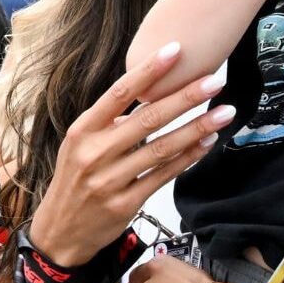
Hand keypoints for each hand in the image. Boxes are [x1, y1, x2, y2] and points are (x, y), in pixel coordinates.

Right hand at [30, 42, 232, 265]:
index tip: (175, 50)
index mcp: (82, 130)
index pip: (118, 93)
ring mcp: (110, 180)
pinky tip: (207, 144)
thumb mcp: (79, 146)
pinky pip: (163, 176)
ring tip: (224, 113)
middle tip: (215, 80)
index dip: (148, 71)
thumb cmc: (74, 182)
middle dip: (185, 98)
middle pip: (147, 118)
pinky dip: (188, 158)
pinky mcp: (125, 203)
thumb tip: (145, 100)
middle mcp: (95, 153)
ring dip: (197, 128)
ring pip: (161, 148)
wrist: (59, 232)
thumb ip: (109, 123)